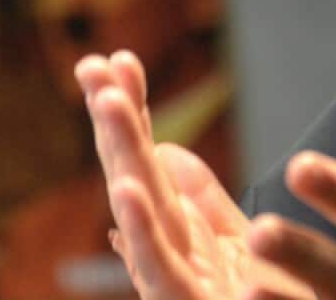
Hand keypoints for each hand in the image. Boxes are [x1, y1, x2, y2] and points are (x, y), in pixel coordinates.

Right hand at [75, 51, 310, 299]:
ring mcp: (179, 292)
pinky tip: (127, 190)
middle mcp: (174, 263)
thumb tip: (169, 147)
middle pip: (139, 180)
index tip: (116, 59)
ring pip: (143, 219)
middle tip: (95, 64)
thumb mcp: (240, 252)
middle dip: (116, 122)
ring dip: (122, 158)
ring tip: (106, 102)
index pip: (152, 164)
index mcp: (186, 241)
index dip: (133, 115)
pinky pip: (163, 277)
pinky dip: (142, 233)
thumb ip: (206, 205)